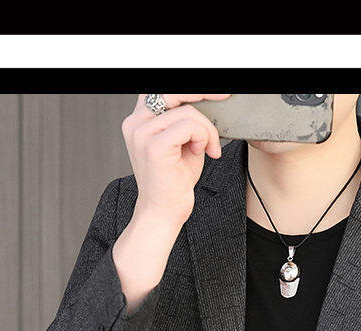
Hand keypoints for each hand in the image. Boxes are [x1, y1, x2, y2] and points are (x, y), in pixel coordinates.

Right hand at [122, 93, 230, 227]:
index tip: (215, 91)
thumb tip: (207, 100)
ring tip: (207, 149)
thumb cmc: (174, 181)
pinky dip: (202, 137)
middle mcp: (136, 123)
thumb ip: (185, 120)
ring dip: (206, 130)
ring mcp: (142, 134)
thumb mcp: (182, 142)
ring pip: (187, 111)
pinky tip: (201, 152)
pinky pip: (189, 125)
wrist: (164, 211)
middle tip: (224, 101)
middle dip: (203, 95)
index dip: (190, 89)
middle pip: (173, 91)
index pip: (165, 89)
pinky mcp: (154, 146)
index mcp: (139, 120)